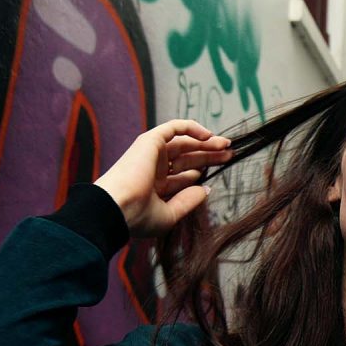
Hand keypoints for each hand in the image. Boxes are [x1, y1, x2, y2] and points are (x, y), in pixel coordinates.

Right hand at [93, 119, 232, 237]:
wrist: (116, 208)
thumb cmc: (137, 218)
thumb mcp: (170, 215)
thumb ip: (188, 201)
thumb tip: (205, 189)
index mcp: (156, 187)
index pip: (184, 176)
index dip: (203, 172)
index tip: (223, 171)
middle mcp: (154, 169)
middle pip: (187, 159)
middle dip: (208, 156)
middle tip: (229, 155)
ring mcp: (152, 155)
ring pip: (183, 143)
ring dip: (205, 143)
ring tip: (226, 145)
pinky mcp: (150, 142)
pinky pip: (173, 128)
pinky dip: (191, 128)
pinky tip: (209, 136)